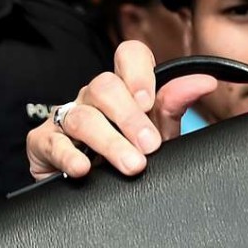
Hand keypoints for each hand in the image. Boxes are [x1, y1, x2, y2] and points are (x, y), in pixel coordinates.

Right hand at [26, 40, 217, 180]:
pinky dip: (69, 156)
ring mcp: (65, 117)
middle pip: (104, 87)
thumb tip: (204, 81)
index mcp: (124, 87)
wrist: (95, 192)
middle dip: (129, 117)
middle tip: (150, 146)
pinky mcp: (42, 143)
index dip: (138, 72)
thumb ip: (175, 106)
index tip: (149, 102)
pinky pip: (52, 143)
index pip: (129, 55)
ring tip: (133, 165)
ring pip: (82, 117)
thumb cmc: (129, 153)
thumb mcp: (159, 132)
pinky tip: (84, 168)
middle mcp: (93, 97)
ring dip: (110, 142)